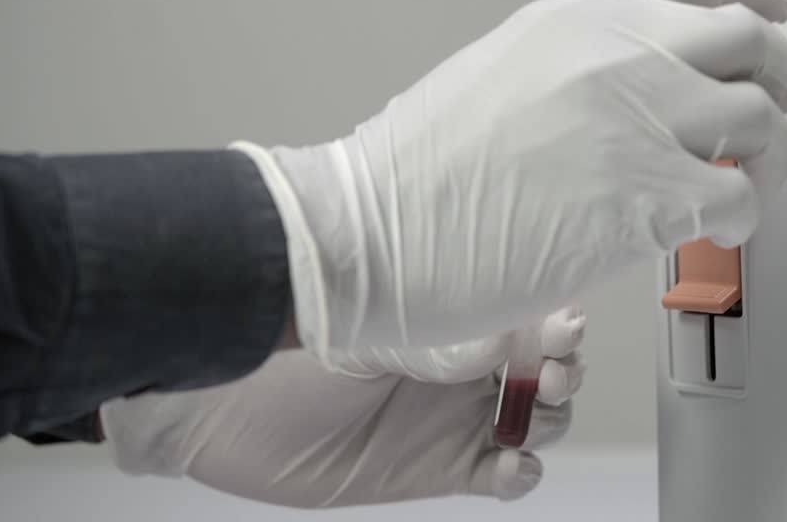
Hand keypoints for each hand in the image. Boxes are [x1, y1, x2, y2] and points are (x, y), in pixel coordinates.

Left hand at [101, 308, 586, 506]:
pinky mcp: (440, 469)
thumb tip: (497, 337)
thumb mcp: (365, 325)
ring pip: (536, 419)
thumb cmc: (282, 348)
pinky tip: (505, 462)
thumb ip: (432, 331)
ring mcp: (453, 417)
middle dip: (563, 368)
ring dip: (549, 417)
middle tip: (548, 372)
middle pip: (545, 366)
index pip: (523, 312)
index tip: (560, 325)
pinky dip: (521, 472)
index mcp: (449, 315)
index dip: (555, 319)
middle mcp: (461, 364)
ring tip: (526, 413)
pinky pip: (506, 474)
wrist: (222, 410)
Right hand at [235, 0, 786, 367]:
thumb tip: (642, 84)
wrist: (372, 231)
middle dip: (781, 75)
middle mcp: (618, 54)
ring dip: (769, 153)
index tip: (785, 5)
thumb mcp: (501, 70)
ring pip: (761, 115)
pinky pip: (741, 195)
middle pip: (750, 37)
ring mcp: (637, 119)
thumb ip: (579, 62)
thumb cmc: (416, 171)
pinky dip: (743, 214)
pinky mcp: (646, 197)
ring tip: (747, 177)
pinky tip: (714, 225)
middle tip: (778, 107)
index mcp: (578, 19)